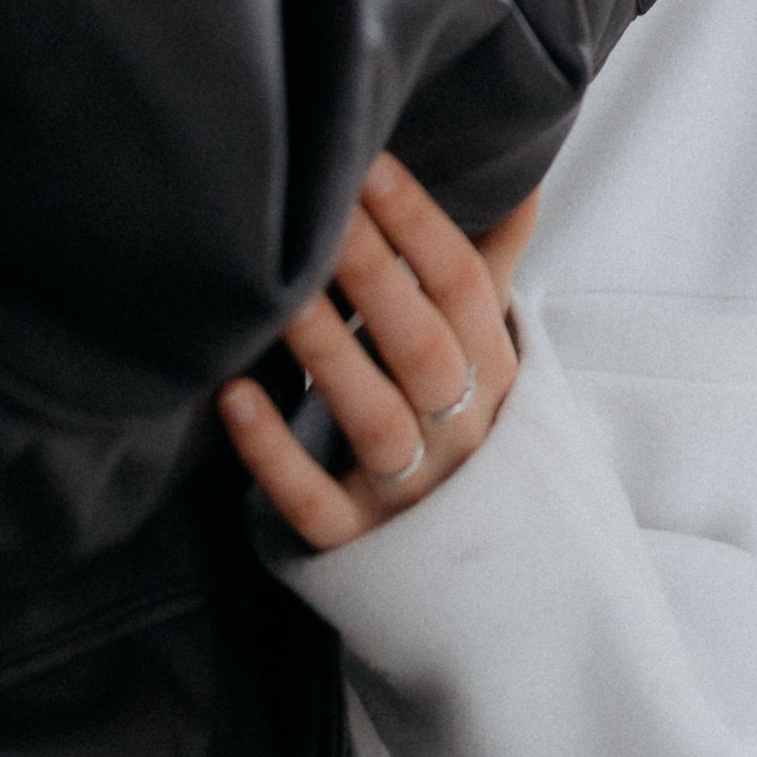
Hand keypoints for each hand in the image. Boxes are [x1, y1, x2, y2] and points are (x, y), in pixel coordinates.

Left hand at [219, 154, 537, 550]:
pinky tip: (233, 396)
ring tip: (282, 294)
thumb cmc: (475, 439)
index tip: (372, 168)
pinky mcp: (357, 548)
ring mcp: (412, 494)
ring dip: (327, 352)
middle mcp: (462, 432)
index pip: (467, 289)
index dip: (421, 227)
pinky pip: (314, 504)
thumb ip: (493, 271)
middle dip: (372, 274)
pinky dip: (272, 454)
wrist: (498, 588)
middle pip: (422, 347)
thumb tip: (522, 178)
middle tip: (322, 210)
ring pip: (373, 419)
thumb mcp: (498, 358)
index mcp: (497, 374)